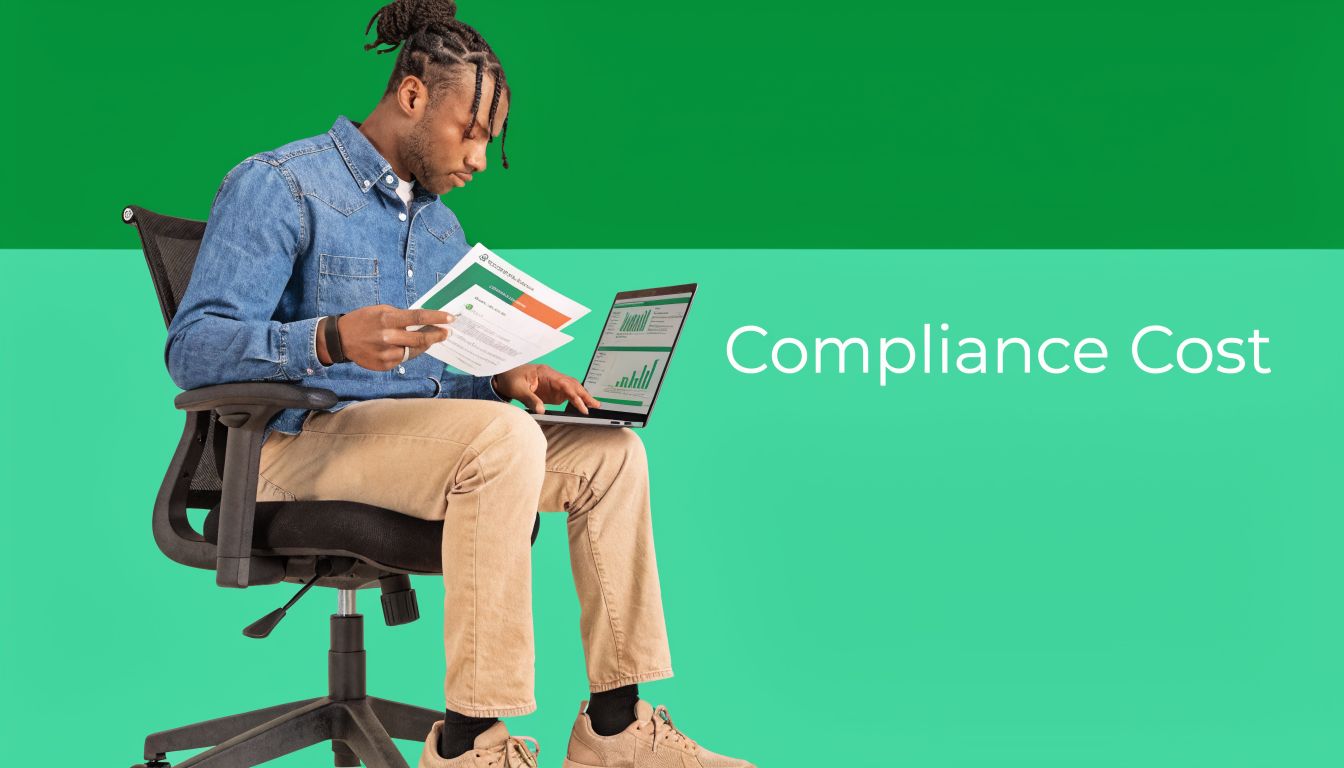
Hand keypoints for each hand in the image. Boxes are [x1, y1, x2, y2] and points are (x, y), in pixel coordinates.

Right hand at [317, 305, 453, 369]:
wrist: (340, 339)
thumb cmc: (362, 321)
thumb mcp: (380, 310)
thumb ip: (400, 316)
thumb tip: (422, 319)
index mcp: (387, 319)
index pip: (418, 317)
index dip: (437, 317)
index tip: (451, 318)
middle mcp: (388, 337)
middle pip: (421, 338)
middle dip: (437, 335)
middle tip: (447, 333)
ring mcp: (386, 353)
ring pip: (414, 351)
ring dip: (424, 345)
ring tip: (430, 339)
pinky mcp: (384, 365)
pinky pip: (403, 359)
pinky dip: (408, 353)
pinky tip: (406, 347)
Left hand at [491, 363, 601, 413]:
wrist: (504, 376)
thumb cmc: (510, 379)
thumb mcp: (517, 389)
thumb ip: (530, 399)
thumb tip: (541, 411)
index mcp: (546, 373)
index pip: (564, 384)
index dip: (574, 395)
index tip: (582, 406)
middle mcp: (553, 377)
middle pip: (573, 384)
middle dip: (584, 394)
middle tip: (596, 405)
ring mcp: (553, 384)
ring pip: (572, 388)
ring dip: (582, 396)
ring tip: (593, 405)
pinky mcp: (552, 391)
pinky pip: (566, 395)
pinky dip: (575, 400)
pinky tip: (582, 406)